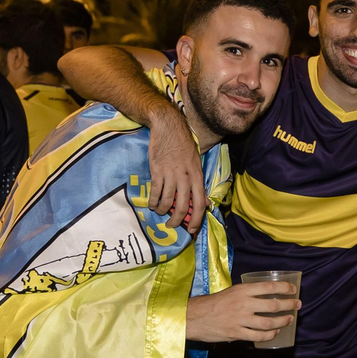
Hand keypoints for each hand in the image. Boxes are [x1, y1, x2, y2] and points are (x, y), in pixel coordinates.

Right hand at [149, 114, 206, 235]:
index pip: (200, 202)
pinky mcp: (157, 171)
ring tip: (160, 212)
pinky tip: (152, 204)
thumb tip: (204, 202)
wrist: (168, 127)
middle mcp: (185, 177)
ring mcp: (171, 174)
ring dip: (162, 211)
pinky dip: (152, 202)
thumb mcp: (196, 162)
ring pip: (167, 202)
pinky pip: (155, 192)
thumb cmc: (183, 145)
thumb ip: (197, 181)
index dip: (196, 219)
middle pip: (183, 206)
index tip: (191, 230)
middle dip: (177, 221)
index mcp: (197, 175)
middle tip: (172, 226)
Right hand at [186, 281, 299, 342]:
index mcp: (241, 290)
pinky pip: (258, 336)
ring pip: (268, 323)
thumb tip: (263, 297)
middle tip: (297, 305)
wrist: (194, 317)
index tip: (293, 289)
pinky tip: (275, 333)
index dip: (284, 288)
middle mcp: (243, 304)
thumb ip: (246, 294)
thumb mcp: (230, 292)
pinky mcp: (237, 333)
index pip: (268, 287)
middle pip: (272, 305)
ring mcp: (240, 320)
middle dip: (289, 305)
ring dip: (282, 321)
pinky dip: (270, 335)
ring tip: (289, 319)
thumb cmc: (213, 304)